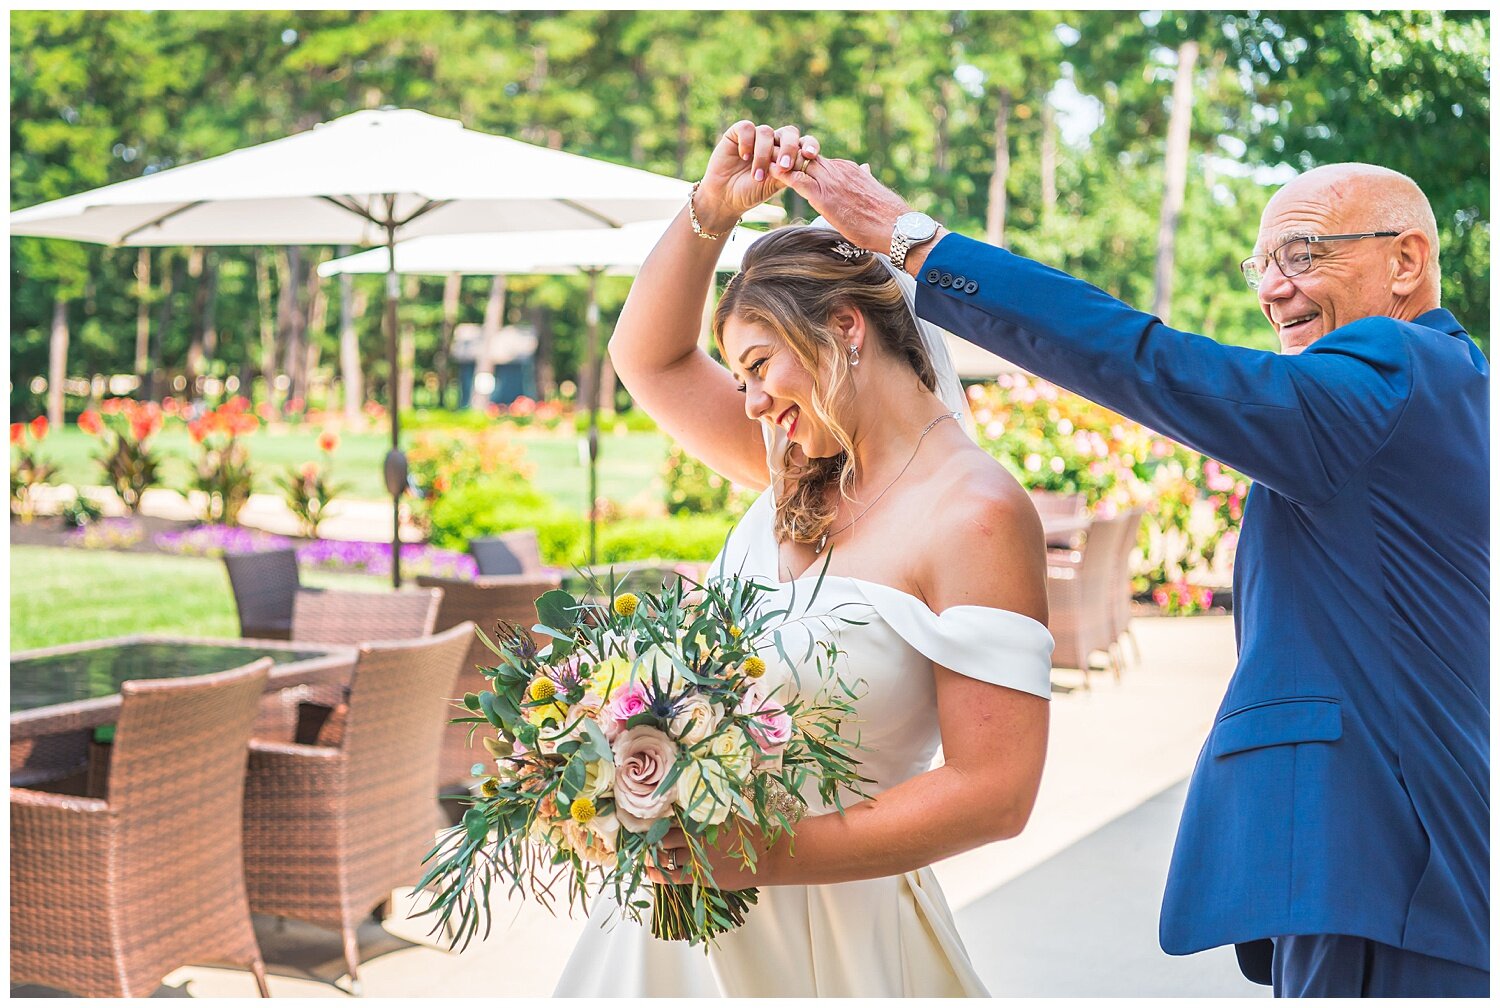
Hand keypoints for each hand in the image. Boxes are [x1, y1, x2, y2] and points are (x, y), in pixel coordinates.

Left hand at [643, 824, 769, 890]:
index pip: (668, 819)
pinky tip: (650, 872)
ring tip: (645, 857)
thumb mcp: (723, 819)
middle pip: (661, 837)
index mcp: (700, 820)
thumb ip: (701, 819)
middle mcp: (695, 836)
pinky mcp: (700, 875)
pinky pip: (672, 876)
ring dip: (652, 857)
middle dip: (649, 840)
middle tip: (641, 841)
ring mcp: (697, 857)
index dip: (654, 823)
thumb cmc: (746, 835)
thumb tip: (678, 817)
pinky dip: (658, 874)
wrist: (765, 856)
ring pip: (665, 856)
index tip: (644, 824)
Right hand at [695, 121, 820, 233]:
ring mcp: (755, 136)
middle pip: (789, 132)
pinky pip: (747, 128)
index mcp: (787, 152)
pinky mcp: (737, 133)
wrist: (726, 197)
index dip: (810, 144)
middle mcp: (773, 141)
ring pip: (766, 132)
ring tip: (757, 175)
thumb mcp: (775, 184)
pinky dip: (747, 143)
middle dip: (789, 148)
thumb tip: (805, 160)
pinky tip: (744, 157)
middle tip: (785, 166)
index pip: (803, 142)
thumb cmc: (752, 192)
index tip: (811, 155)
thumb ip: (791, 171)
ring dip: (763, 155)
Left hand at [770, 154, 913, 254]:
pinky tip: (767, 171)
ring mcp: (831, 181)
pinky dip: (781, 174)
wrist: (897, 227)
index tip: (787, 159)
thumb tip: (866, 171)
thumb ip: (865, 179)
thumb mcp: (873, 191)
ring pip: (798, 163)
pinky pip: (798, 179)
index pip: (819, 161)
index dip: (801, 160)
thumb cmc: (888, 217)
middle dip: (786, 155)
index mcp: (849, 170)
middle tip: (764, 151)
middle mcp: (839, 170)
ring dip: (779, 160)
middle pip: (806, 156)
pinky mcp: (825, 196)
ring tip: (759, 157)